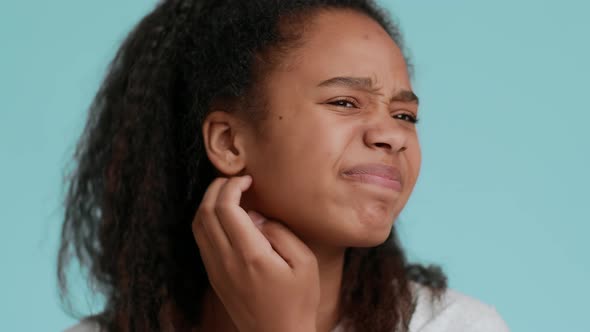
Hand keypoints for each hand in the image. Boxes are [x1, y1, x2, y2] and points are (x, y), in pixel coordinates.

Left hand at [192, 175, 319, 331]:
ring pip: (198, 226)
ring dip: (208, 203)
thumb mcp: (304, 263)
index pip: (226, 207)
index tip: (248, 179)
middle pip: (205, 212)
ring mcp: (216, 270)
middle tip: (235, 180)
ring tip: (228, 193)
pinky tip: (224, 217)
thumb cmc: (298, 300)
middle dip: (217, 188)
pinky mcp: (214, 277)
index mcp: (250, 254)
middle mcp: (226, 261)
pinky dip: (207, 220)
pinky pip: (201, 240)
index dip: (233, 185)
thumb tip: (257, 216)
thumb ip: (280, 232)